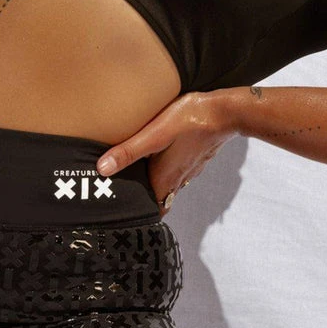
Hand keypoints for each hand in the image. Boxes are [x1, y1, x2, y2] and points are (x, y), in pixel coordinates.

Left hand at [95, 90, 240, 216]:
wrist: (224, 112)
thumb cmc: (189, 121)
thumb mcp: (154, 135)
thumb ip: (129, 152)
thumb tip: (102, 169)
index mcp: (165, 179)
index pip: (152, 211)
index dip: (138, 215)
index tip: (121, 214)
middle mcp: (178, 180)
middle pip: (158, 199)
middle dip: (142, 199)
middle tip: (122, 194)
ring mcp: (189, 169)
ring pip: (168, 185)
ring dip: (153, 184)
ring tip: (135, 176)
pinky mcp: (194, 157)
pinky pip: (176, 171)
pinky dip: (164, 170)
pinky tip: (157, 157)